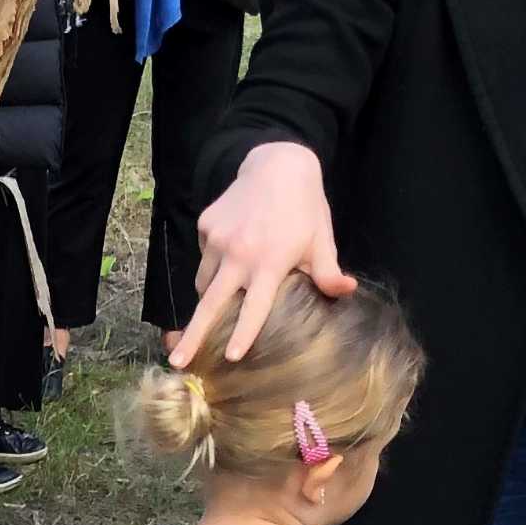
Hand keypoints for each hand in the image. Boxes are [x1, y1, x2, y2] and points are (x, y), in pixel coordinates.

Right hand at [175, 142, 354, 367]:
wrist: (278, 163)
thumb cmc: (304, 208)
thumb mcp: (320, 240)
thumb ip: (328, 271)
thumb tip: (348, 291)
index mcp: (268, 263)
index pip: (253, 307)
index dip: (242, 334)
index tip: (230, 357)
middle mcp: (238, 254)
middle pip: (210, 304)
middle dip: (192, 335)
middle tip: (178, 361)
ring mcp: (218, 239)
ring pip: (204, 283)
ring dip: (208, 299)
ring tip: (217, 303)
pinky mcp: (206, 225)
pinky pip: (204, 258)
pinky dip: (211, 266)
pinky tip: (229, 256)